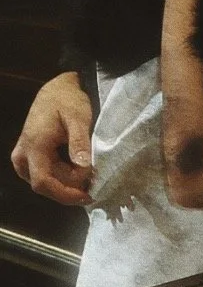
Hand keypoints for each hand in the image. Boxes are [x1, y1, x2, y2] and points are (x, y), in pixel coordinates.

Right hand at [11, 71, 93, 204]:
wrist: (55, 91)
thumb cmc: (67, 101)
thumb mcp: (78, 118)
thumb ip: (80, 142)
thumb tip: (84, 167)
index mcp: (33, 146)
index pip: (43, 182)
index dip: (65, 194)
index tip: (87, 195)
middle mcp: (23, 157)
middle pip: (48, 185)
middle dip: (72, 187)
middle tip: (96, 181)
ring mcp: (23, 160)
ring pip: (47, 183)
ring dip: (69, 183)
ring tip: (91, 174)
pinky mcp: (29, 161)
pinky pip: (46, 177)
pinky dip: (65, 177)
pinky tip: (80, 171)